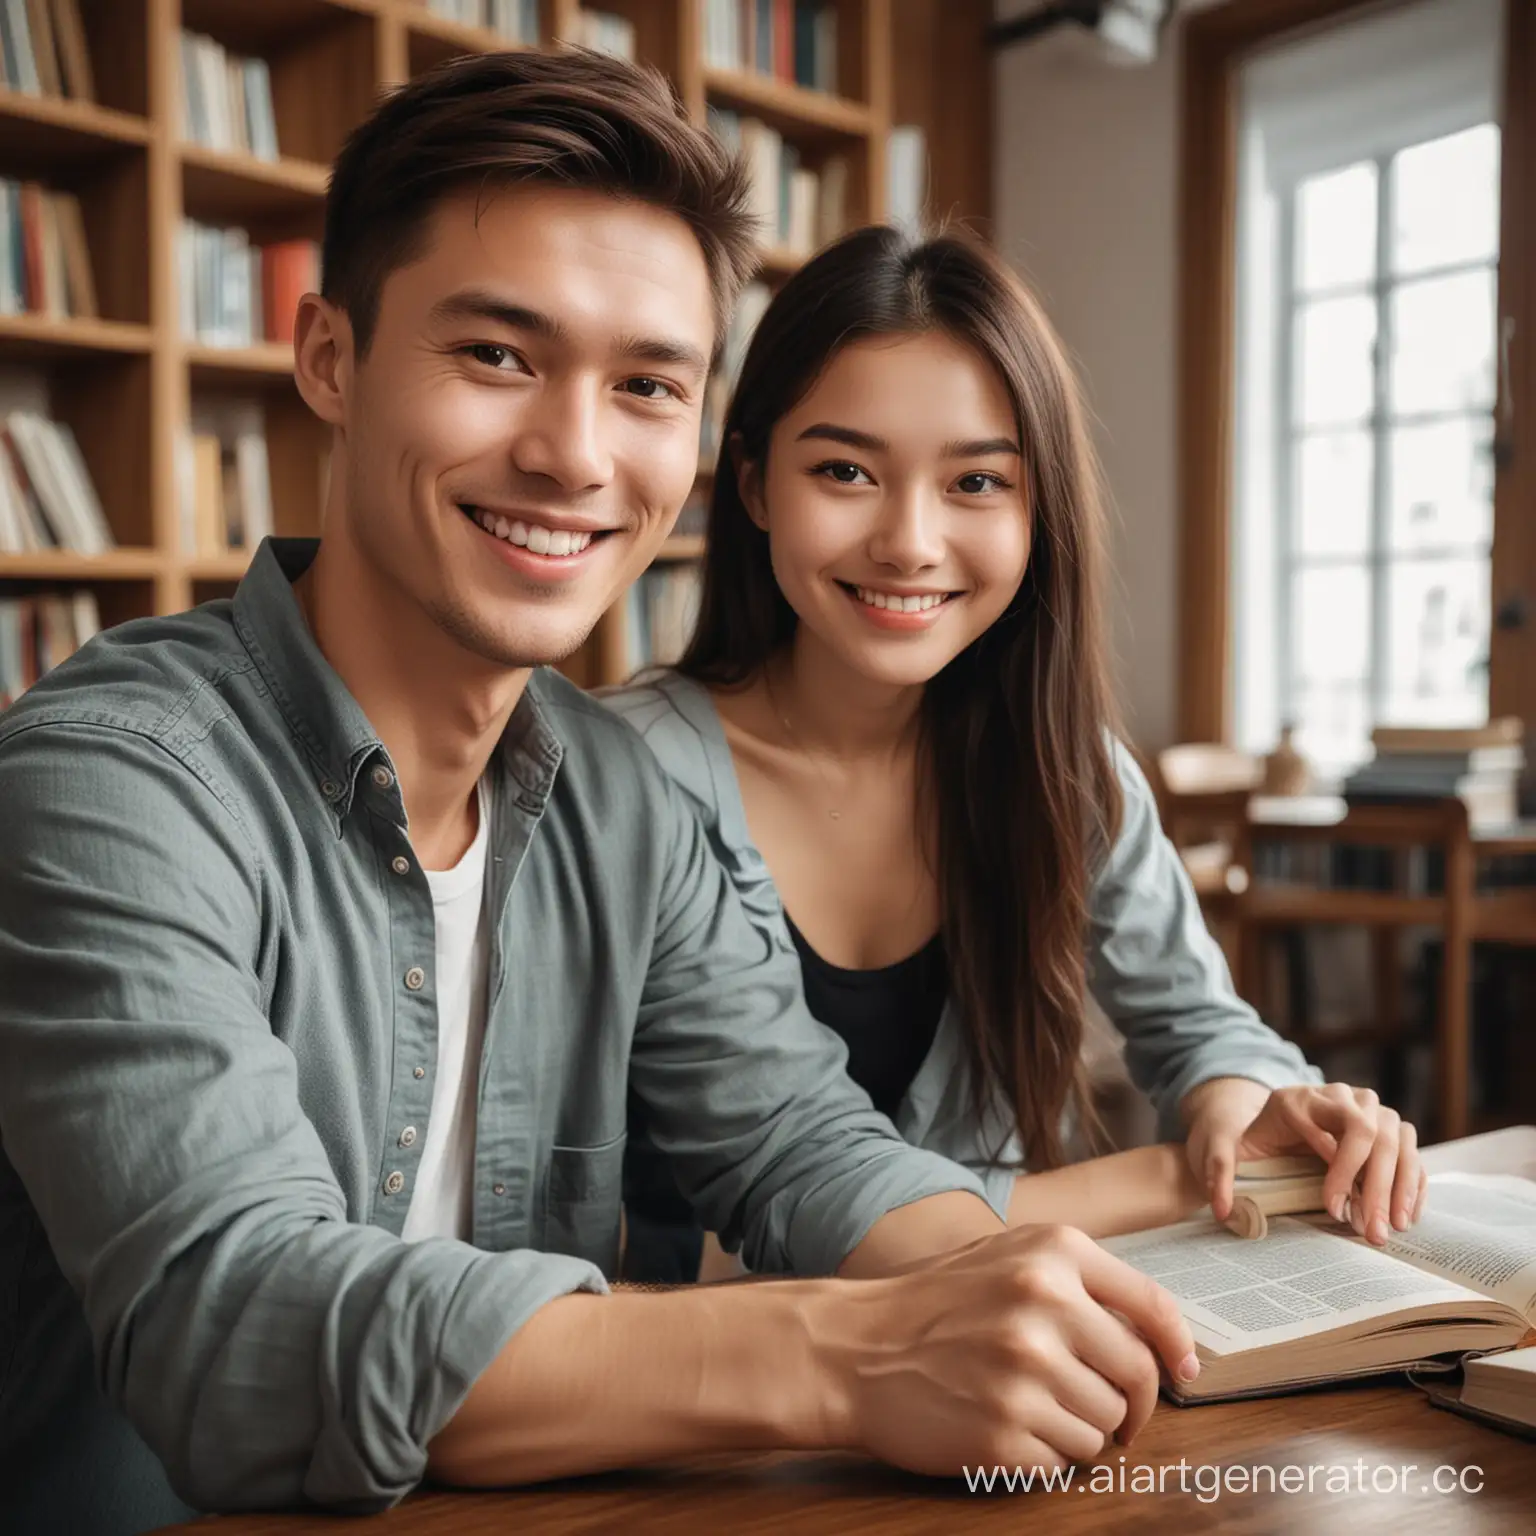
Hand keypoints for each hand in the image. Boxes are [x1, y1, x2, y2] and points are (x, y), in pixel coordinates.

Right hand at [832, 1224, 1197, 1476]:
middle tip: (1111, 1413)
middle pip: (1136, 1378)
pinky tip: (1005, 1425)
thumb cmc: (934, 1303)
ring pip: (1103, 1427)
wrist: (854, 1348)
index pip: (1152, 1308)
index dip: (1177, 1348)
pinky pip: (1063, 1461)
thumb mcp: (1006, 1257)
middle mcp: (1046, 1306)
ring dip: (1080, 1429)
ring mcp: (1026, 1372)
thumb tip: (1154, 1332)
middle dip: (1131, 1404)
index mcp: (1054, 1254)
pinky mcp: (1005, 1431)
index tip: (1184, 1372)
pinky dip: (1044, 1454)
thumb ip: (1077, 1281)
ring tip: (1032, 1408)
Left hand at [1183, 1077, 1427, 1244]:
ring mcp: (1365, 1108)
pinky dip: (1411, 1184)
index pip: (1334, 1125)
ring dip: (1399, 1187)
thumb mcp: (1222, 1148)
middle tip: (1371, 1231)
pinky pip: (1409, 1152)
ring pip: (1397, 1140)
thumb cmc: (1248, 1141)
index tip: (1333, 1210)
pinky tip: (1405, 1216)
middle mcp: (1336, 1095)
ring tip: (1391, 1228)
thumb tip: (1222, 1209)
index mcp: (1297, 1098)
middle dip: (1374, 1186)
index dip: (1340, 1170)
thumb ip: (1217, 1169)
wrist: (1266, 1128)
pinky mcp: (1384, 1128)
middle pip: (1371, 1132)